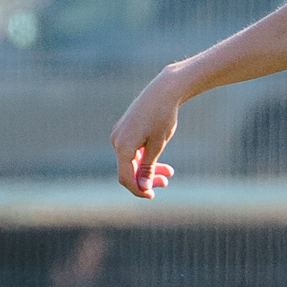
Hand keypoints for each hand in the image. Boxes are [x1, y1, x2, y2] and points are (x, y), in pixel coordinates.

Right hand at [111, 71, 186, 197]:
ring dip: (148, 168)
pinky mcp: (125, 129)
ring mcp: (119, 134)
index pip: (126, 178)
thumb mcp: (158, 145)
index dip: (138, 190)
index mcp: (123, 146)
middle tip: (166, 182)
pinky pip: (132, 150)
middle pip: (128, 170)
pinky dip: (144, 157)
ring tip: (169, 172)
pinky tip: (160, 160)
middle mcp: (116, 140)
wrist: (163, 90)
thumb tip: (144, 187)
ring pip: (131, 160)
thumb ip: (148, 167)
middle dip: (146, 179)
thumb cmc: (163, 117)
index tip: (153, 195)